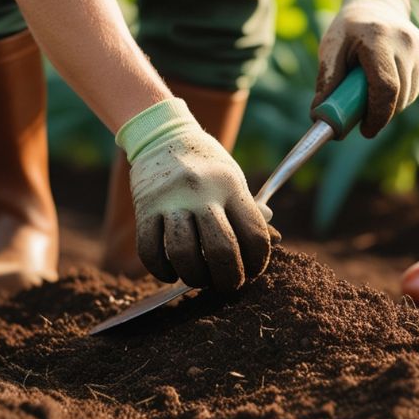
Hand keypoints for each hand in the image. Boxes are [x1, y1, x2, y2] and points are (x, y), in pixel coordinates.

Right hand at [116, 99, 270, 290]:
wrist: (162, 134)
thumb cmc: (205, 163)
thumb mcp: (232, 177)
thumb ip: (249, 209)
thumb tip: (274, 238)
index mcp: (231, 185)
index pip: (255, 235)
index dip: (258, 262)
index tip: (252, 270)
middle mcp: (202, 192)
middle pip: (221, 249)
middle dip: (229, 278)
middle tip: (228, 284)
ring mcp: (171, 200)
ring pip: (184, 254)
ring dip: (194, 278)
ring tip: (199, 278)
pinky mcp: (144, 207)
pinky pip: (150, 251)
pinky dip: (162, 270)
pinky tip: (171, 272)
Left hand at [311, 0, 418, 137]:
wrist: (376, 5)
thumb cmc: (348, 31)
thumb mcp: (331, 49)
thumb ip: (326, 81)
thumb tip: (319, 117)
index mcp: (378, 38)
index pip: (386, 87)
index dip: (377, 116)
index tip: (364, 130)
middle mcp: (406, 42)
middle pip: (399, 97)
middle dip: (380, 115)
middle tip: (363, 117)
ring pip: (408, 96)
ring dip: (390, 105)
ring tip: (371, 91)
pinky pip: (416, 89)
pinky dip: (401, 95)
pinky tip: (387, 80)